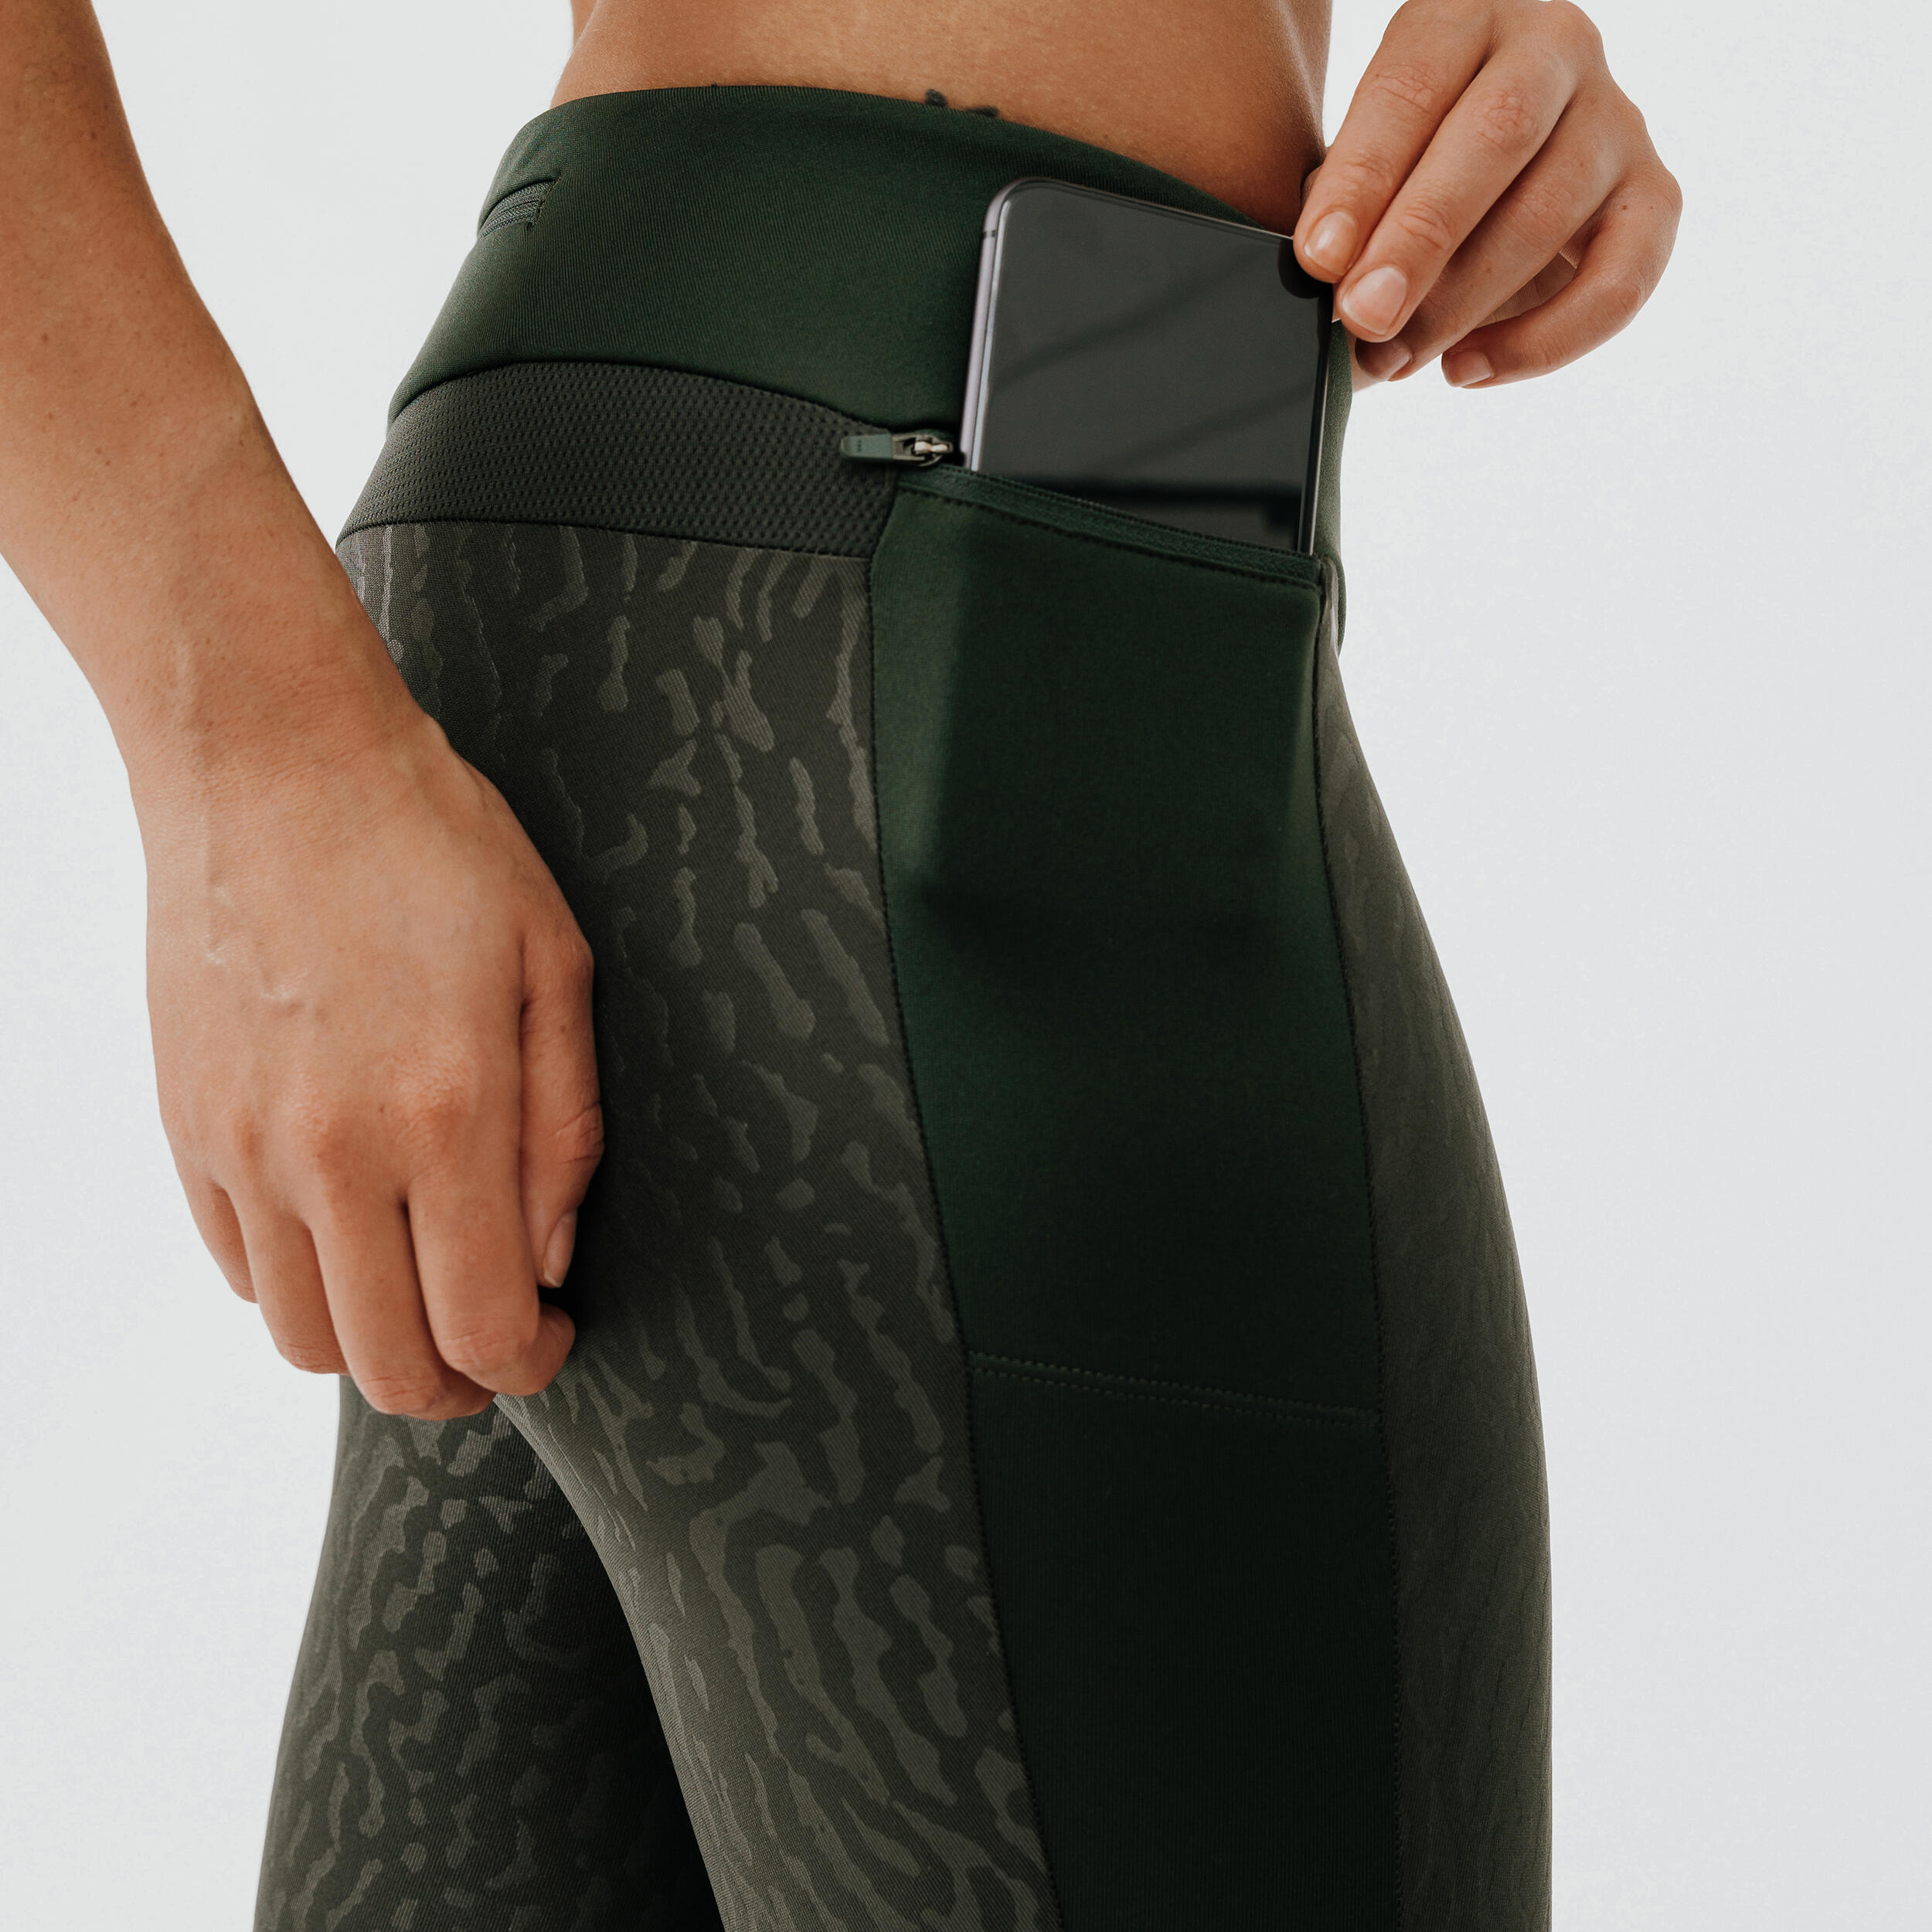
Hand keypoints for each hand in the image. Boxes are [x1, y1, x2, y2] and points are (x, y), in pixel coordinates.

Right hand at [144, 702, 599, 1419]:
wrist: (274, 760)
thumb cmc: (438, 847)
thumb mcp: (556, 965)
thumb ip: (565, 1131)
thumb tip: (549, 1263)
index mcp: (446, 1114)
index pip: (482, 1328)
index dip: (530, 1365)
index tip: (553, 1336)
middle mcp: (333, 1153)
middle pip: (387, 1366)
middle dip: (458, 1386)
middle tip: (500, 1343)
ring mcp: (244, 1146)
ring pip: (298, 1337)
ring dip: (374, 1346)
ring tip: (426, 1291)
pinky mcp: (186, 1125)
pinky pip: (237, 1268)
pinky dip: (299, 1284)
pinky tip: (354, 1230)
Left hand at [1293, 0, 1680, 386]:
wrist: (1485, 192)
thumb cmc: (1403, 178)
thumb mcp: (1365, 176)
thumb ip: (1349, 218)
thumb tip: (1334, 288)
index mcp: (1465, 16)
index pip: (1413, 86)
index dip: (1363, 177)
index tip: (1319, 258)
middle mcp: (1554, 49)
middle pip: (1496, 136)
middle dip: (1420, 240)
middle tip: (1362, 316)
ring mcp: (1615, 120)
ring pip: (1548, 215)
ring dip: (1460, 304)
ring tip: (1392, 357)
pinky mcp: (1653, 198)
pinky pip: (1617, 283)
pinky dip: (1540, 343)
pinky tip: (1465, 370)